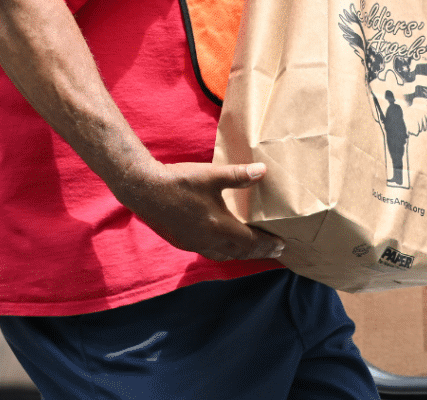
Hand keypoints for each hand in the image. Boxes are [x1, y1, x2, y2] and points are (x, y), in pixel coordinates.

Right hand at [117, 160, 283, 261]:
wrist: (144, 190)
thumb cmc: (180, 181)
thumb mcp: (211, 175)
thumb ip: (238, 175)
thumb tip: (263, 171)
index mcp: (218, 226)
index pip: (250, 242)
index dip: (267, 244)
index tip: (282, 245)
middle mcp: (208, 240)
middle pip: (239, 252)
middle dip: (258, 252)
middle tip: (273, 250)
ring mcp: (193, 243)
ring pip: (223, 255)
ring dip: (240, 253)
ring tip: (251, 248)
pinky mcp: (182, 241)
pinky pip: (209, 252)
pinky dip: (223, 251)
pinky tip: (222, 243)